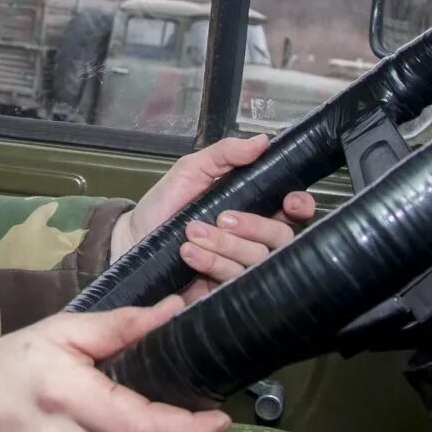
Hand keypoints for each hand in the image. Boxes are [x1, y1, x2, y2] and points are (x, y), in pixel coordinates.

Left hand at [109, 133, 316, 299]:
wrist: (132, 241)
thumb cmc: (163, 206)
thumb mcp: (190, 170)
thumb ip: (225, 154)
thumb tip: (261, 141)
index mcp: (253, 206)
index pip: (293, 210)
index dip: (300, 206)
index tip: (290, 202)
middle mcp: (253, 238)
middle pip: (281, 237)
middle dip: (253, 227)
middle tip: (221, 217)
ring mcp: (241, 266)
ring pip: (257, 260)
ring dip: (224, 245)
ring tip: (191, 233)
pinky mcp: (224, 290)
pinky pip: (233, 280)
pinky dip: (211, 263)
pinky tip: (189, 253)